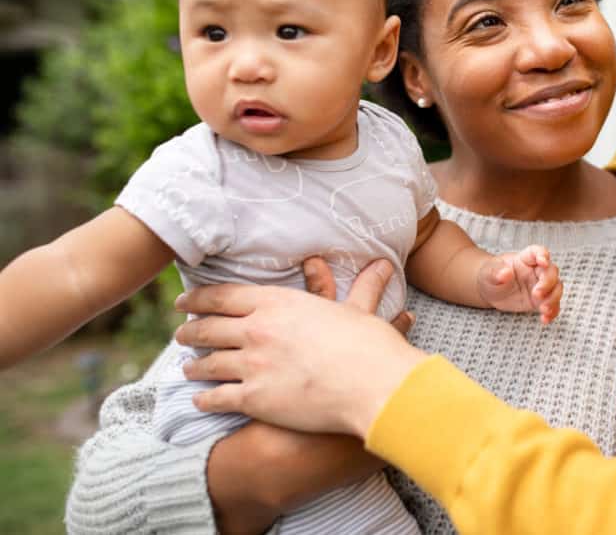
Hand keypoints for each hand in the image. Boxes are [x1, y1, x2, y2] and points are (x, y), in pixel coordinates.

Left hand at [206, 257, 415, 533]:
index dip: (199, 299)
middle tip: (181, 334)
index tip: (185, 302)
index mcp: (277, 303)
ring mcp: (252, 364)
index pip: (225, 296)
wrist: (371, 384)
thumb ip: (364, 287)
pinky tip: (200, 401)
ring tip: (187, 368)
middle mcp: (257, 330)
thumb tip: (384, 264)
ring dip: (194, 366)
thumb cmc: (369, 345)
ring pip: (208, 364)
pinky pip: (217, 398)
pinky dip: (204, 399)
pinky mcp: (254, 398)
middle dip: (190, 332)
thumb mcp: (359, 310)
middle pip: (209, 328)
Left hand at [477, 245, 561, 323]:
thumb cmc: (491, 276)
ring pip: (556, 288)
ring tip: (543, 310)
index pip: (537, 252)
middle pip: (551, 271)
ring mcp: (541, 285)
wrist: (490, 291)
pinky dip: (552, 312)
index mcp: (525, 258)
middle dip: (547, 283)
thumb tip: (505, 273)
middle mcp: (536, 270)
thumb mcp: (488, 273)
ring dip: (553, 299)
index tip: (543, 261)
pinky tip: (544, 319)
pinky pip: (553, 305)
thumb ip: (496, 272)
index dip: (543, 255)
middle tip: (536, 294)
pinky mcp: (541, 300)